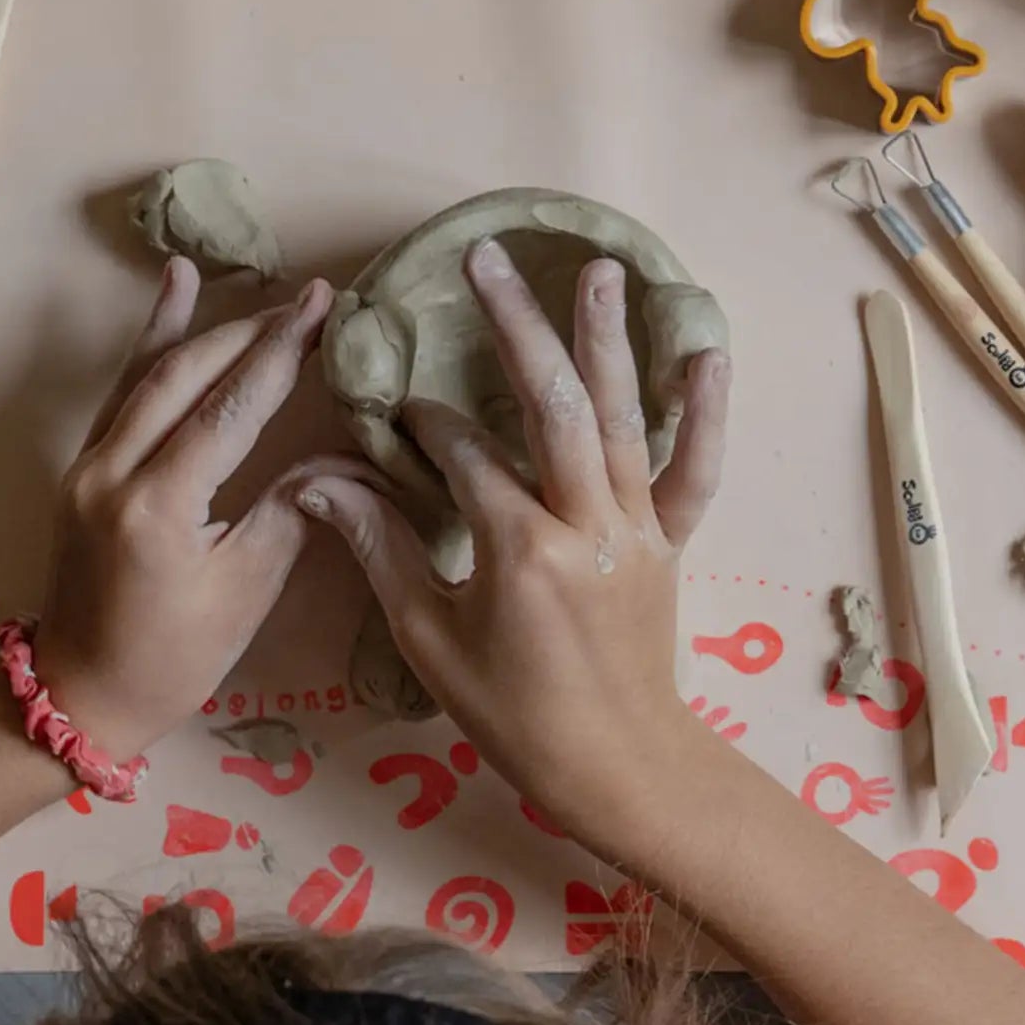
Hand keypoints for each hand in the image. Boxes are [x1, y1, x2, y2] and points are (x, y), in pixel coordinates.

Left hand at [33, 258, 349, 758]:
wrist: (80, 694)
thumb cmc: (175, 658)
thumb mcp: (247, 589)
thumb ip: (290, 509)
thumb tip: (340, 455)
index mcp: (158, 507)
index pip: (231, 407)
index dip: (282, 351)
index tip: (322, 305)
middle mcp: (111, 471)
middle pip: (187, 375)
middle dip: (253, 332)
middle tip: (309, 302)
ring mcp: (87, 464)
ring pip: (149, 372)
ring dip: (206, 324)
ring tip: (252, 283)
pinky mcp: (81, 465)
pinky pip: (123, 389)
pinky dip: (153, 339)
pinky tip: (174, 289)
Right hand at [295, 238, 731, 844]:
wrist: (616, 764)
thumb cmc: (513, 713)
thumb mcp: (430, 639)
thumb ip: (381, 552)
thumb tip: (317, 488)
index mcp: (521, 552)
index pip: (465, 458)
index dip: (427, 426)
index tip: (401, 409)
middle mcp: (587, 525)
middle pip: (550, 405)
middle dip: (514, 326)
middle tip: (486, 260)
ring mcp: (638, 528)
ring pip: (622, 417)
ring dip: (607, 339)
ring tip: (597, 269)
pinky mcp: (672, 538)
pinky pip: (696, 467)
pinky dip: (704, 410)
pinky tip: (707, 351)